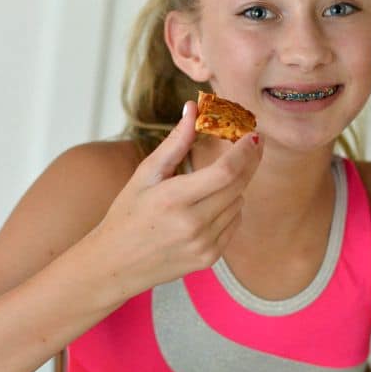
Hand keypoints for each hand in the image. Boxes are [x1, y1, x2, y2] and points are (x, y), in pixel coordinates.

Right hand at [91, 102, 261, 300]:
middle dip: (250, 161)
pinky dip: (230, 209)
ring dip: (236, 186)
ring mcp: (203, 244)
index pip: (225, 171)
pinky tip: (210, 205)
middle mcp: (192, 224)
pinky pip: (234, 224)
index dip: (245, 151)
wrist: (115, 263)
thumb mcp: (145, 175)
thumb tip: (193, 108)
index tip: (254, 135)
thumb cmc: (127, 214)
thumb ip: (175, 142)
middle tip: (254, 143)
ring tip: (213, 182)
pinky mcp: (209, 258)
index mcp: (173, 199)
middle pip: (238, 186)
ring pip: (239, 204)